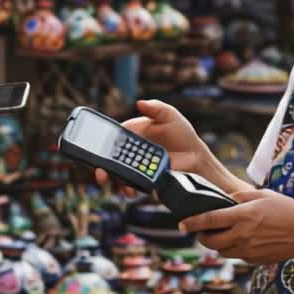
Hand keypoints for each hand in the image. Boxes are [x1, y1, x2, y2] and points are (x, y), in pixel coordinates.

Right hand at [94, 99, 210, 193]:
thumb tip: (139, 103)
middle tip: (101, 173)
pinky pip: (131, 186)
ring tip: (117, 185)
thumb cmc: (182, 133)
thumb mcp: (170, 115)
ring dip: (113, 181)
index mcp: (132, 134)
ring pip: (118, 175)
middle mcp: (131, 151)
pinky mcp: (144, 180)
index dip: (103, 144)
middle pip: (110, 159)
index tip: (96, 150)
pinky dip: (127, 189)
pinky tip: (129, 191)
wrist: (196, 156)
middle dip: (102, 167)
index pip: (112, 139)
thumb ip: (156, 108)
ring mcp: (137, 167)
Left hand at [178, 189, 293, 264]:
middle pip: (211, 241)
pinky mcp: (256, 260)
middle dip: (200, 237)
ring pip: (222, 252)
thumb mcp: (264, 194)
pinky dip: (233, 250)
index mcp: (244, 215)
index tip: (181, 224)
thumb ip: (241, 196)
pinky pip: (237, 256)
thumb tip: (224, 199)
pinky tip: (240, 240)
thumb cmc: (287, 210)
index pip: (210, 220)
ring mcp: (250, 250)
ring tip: (219, 235)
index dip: (192, 223)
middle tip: (200, 231)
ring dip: (216, 245)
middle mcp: (244, 234)